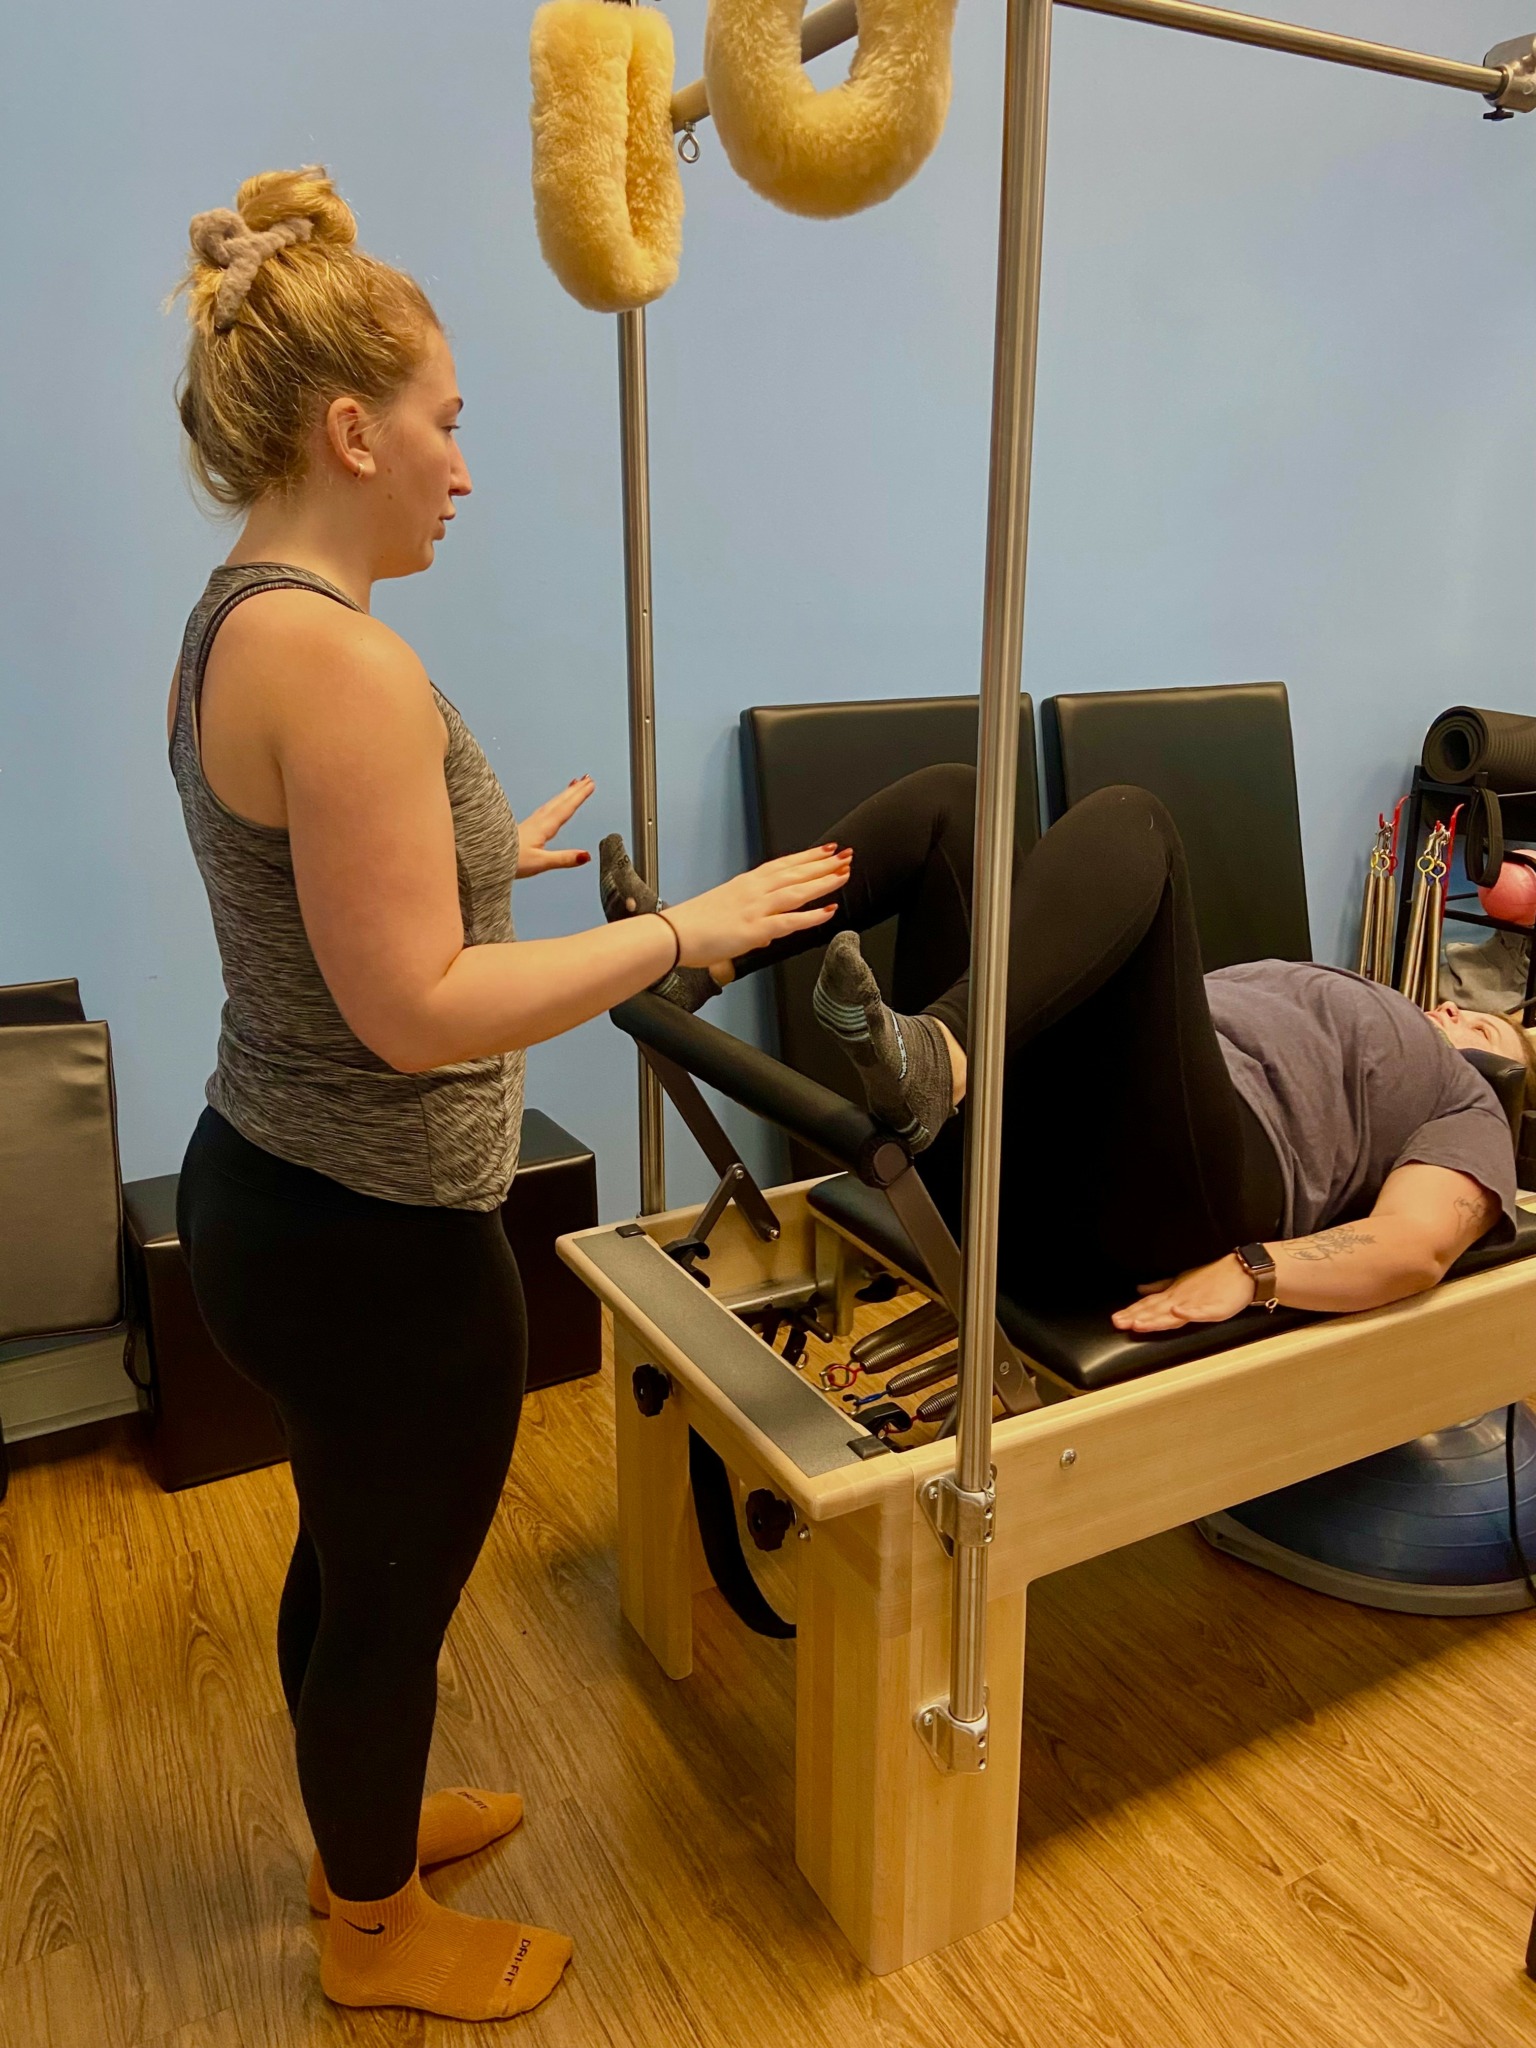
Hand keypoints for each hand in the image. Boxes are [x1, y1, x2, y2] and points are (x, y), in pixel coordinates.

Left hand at [517, 776, 593, 877]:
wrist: (485, 857)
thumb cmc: (509, 861)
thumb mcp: (540, 863)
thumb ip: (564, 858)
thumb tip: (586, 855)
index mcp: (543, 828)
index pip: (565, 808)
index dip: (579, 796)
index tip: (591, 784)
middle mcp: (538, 821)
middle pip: (560, 802)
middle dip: (574, 790)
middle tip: (587, 779)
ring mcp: (531, 822)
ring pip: (552, 803)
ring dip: (565, 794)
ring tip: (574, 785)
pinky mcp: (526, 827)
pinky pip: (545, 808)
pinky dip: (554, 802)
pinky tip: (553, 805)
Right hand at [665, 846, 851, 965]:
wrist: (673, 935)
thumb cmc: (692, 925)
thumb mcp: (725, 910)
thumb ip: (749, 915)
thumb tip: (766, 927)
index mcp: (745, 884)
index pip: (783, 865)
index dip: (807, 857)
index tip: (826, 850)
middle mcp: (753, 891)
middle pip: (795, 872)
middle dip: (823, 864)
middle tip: (847, 855)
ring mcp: (755, 909)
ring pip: (797, 891)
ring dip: (822, 882)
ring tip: (844, 875)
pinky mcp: (755, 929)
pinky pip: (789, 921)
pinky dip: (811, 916)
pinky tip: (829, 911)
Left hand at [1111, 1254, 1256, 1333]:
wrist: (1241, 1271)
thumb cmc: (1213, 1278)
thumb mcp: (1181, 1280)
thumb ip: (1160, 1287)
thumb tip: (1139, 1290)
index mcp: (1173, 1293)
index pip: (1148, 1305)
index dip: (1132, 1312)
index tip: (1115, 1319)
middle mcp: (1181, 1298)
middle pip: (1155, 1310)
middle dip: (1136, 1317)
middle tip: (1118, 1322)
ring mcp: (1197, 1302)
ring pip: (1172, 1313)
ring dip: (1155, 1318)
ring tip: (1139, 1323)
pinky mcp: (1214, 1307)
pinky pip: (1200, 1310)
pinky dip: (1188, 1312)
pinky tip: (1177, 1313)